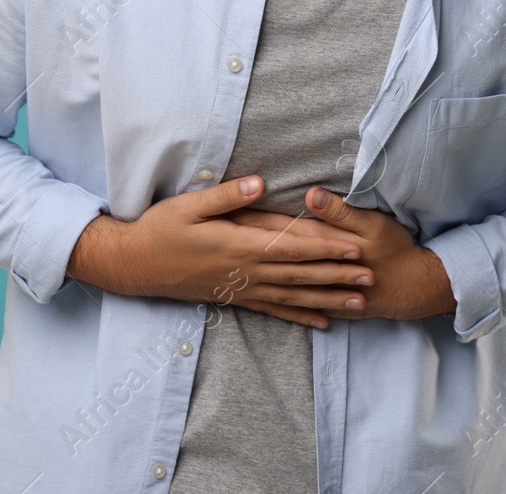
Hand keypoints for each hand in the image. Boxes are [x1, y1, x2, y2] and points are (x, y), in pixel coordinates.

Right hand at [65, 175, 376, 329]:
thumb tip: (259, 183)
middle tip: (371, 277)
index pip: (292, 247)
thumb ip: (226, 196)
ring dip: (328, 299)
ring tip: (359, 303)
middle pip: (301, 274)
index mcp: (239, 245)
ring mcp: (241, 288)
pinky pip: (274, 310)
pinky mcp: (234, 299)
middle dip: (338, 275)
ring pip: (294, 296)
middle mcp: (245, 271)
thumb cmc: (160, 229)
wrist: (134, 265)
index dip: (326, 247)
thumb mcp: (189, 205)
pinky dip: (300, 316)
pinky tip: (322, 322)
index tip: (355, 247)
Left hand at [230, 186, 455, 321]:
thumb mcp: (374, 225)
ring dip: (250, 270)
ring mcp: (313, 288)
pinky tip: (247, 292)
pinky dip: (267, 297)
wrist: (417, 287)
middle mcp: (309, 270)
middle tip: (211, 236)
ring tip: (220, 267)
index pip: (277, 230)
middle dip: (242, 245)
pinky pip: (287, 304)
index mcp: (321, 246)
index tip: (226, 210)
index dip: (252, 218)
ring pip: (271, 279)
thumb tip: (311, 195)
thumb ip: (339, 212)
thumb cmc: (398, 251)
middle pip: (269, 255)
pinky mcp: (319, 300)